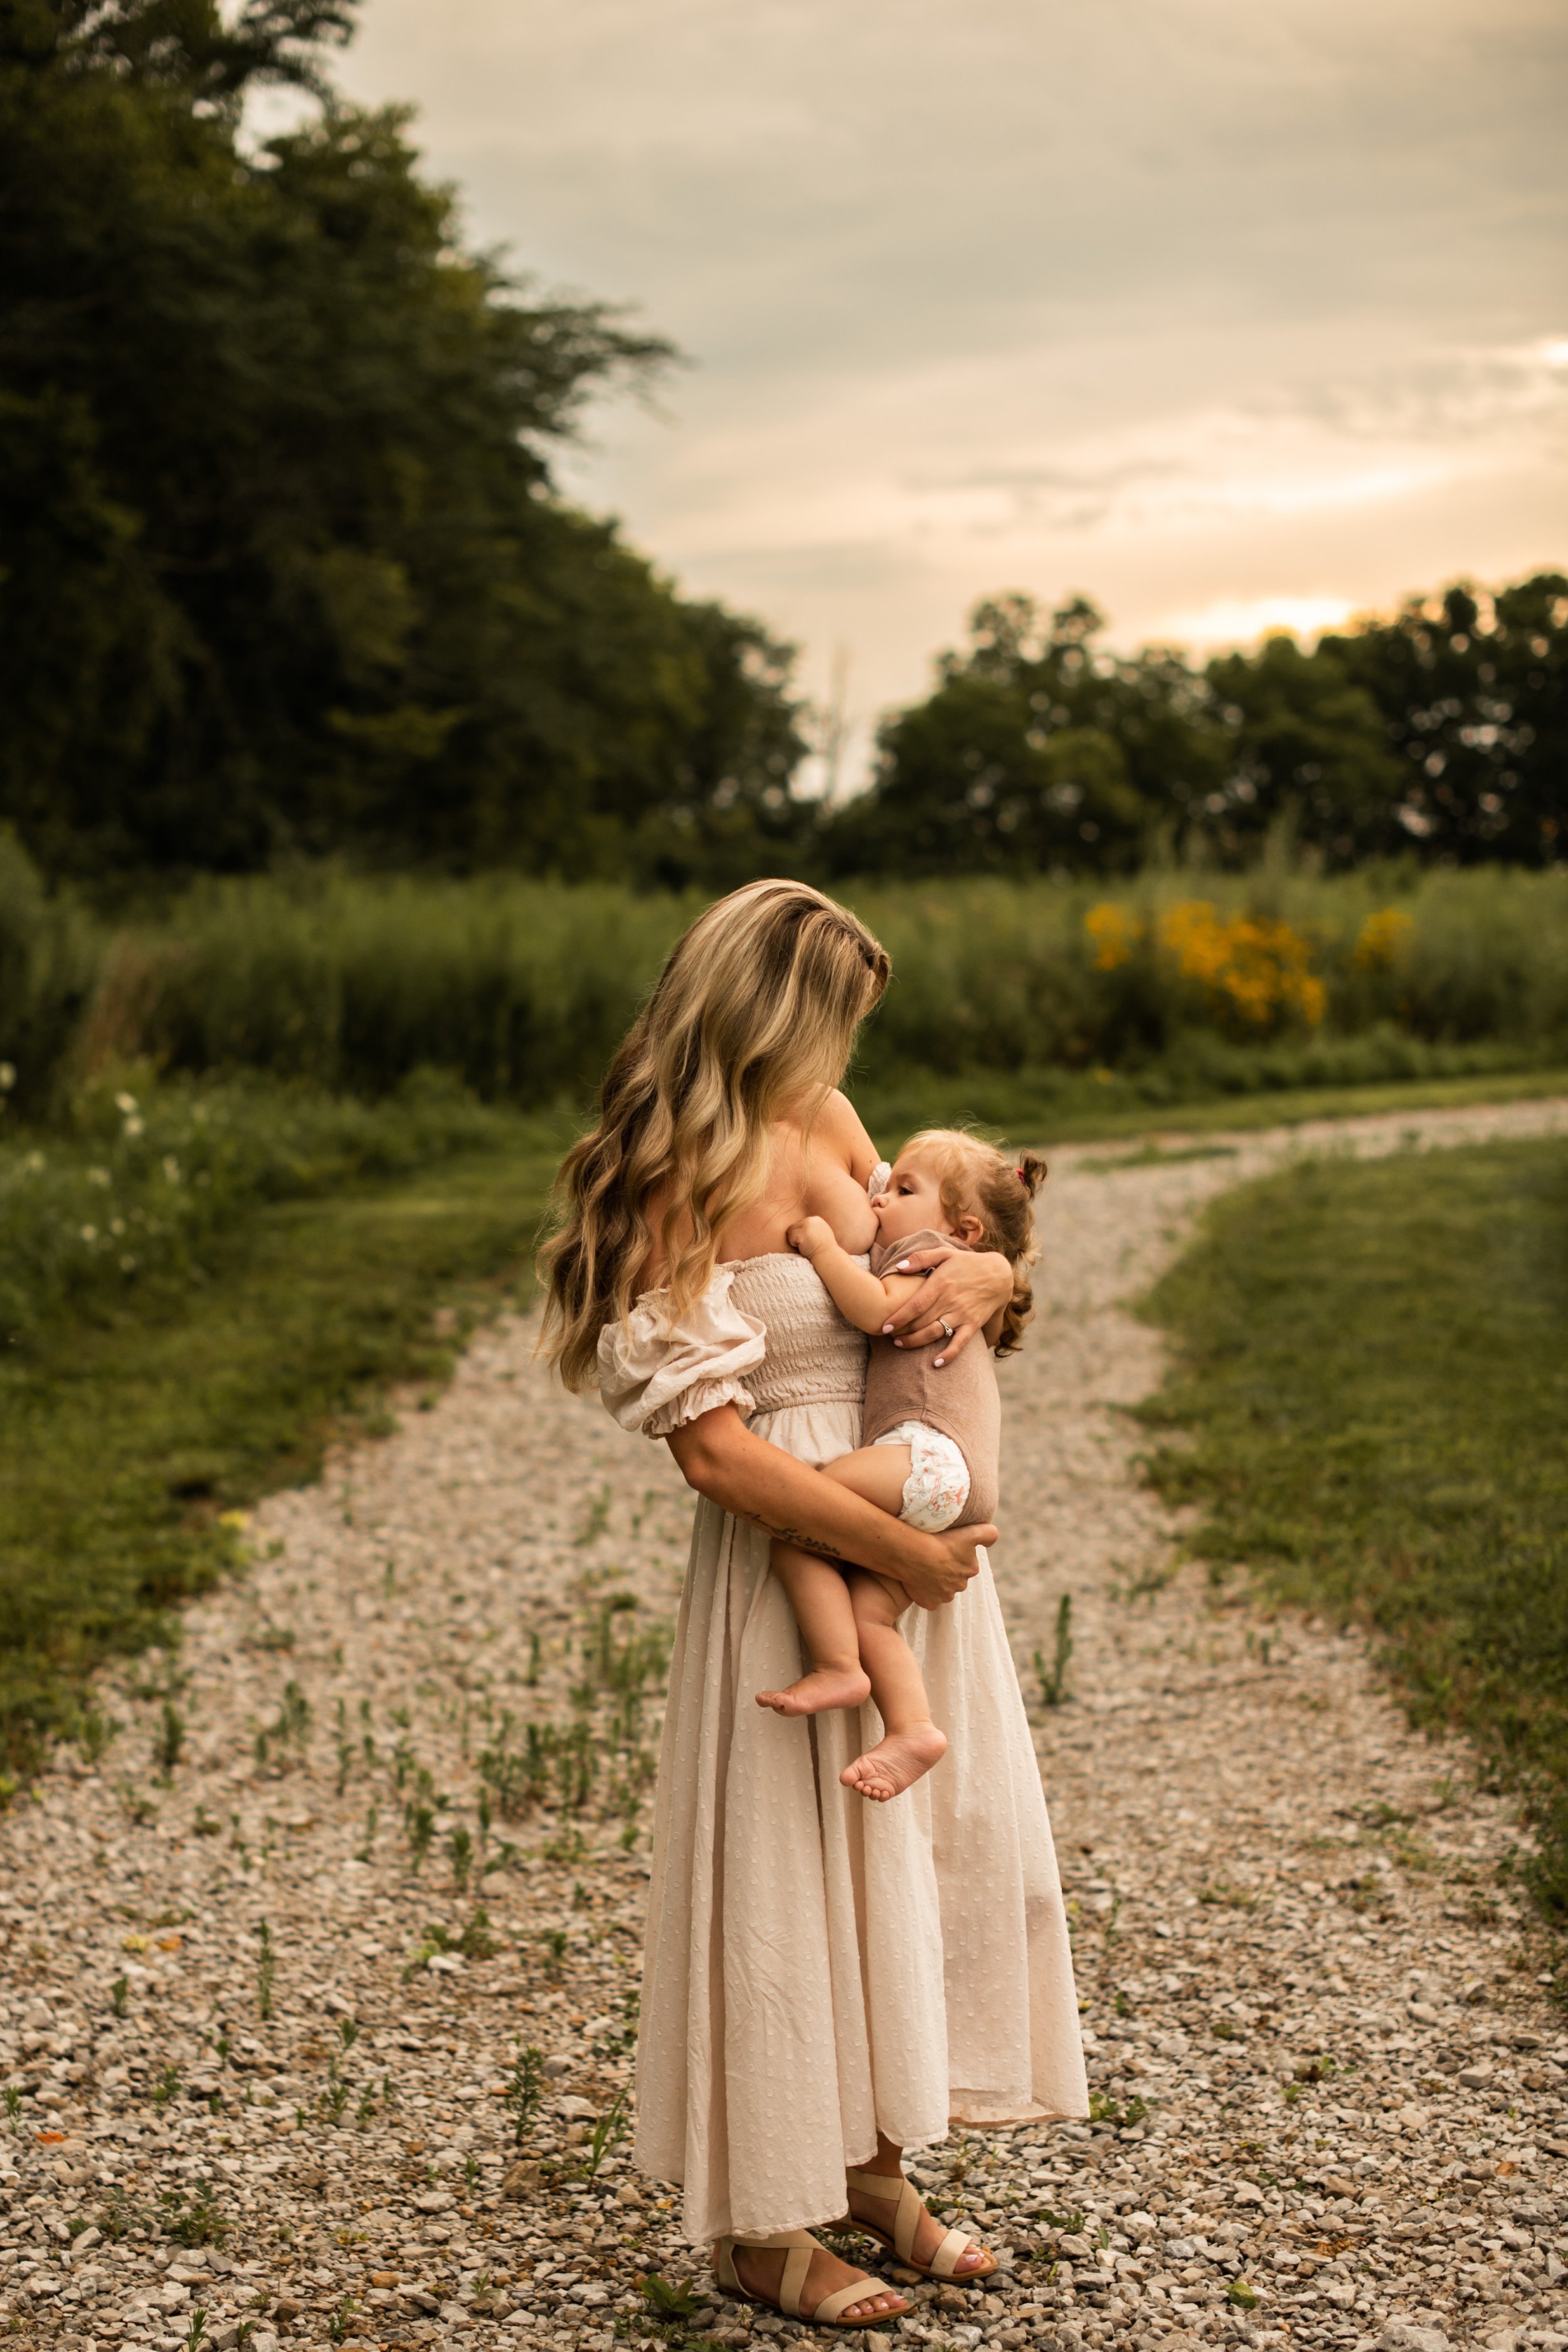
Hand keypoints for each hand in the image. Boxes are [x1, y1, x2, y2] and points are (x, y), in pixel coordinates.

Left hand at [787, 1215, 834, 1258]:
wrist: (828, 1256)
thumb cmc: (824, 1248)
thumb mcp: (821, 1232)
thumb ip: (813, 1227)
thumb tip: (801, 1227)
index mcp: (816, 1219)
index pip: (800, 1223)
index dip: (801, 1234)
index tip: (809, 1241)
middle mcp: (811, 1219)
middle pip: (794, 1226)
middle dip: (797, 1236)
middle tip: (807, 1244)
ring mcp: (807, 1225)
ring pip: (790, 1230)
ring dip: (794, 1240)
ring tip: (805, 1245)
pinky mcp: (802, 1233)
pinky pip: (790, 1237)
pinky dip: (794, 1244)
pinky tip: (803, 1247)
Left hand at [881, 1246, 1011, 1363]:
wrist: (998, 1274)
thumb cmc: (967, 1263)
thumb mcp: (945, 1253)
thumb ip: (920, 1258)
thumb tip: (898, 1267)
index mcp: (941, 1283)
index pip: (915, 1305)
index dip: (899, 1317)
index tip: (884, 1326)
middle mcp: (950, 1301)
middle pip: (921, 1322)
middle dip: (902, 1331)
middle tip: (888, 1336)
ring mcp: (962, 1314)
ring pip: (935, 1333)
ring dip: (916, 1342)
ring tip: (900, 1345)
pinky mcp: (973, 1324)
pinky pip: (960, 1343)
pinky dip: (949, 1354)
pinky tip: (936, 1363)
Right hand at [894, 1523, 995, 1609]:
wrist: (914, 1553)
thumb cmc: (941, 1540)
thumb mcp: (971, 1532)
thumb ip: (989, 1534)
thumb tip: (993, 1539)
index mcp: (971, 1569)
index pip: (966, 1564)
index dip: (956, 1556)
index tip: (945, 1549)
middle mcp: (960, 1585)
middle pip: (955, 1578)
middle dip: (947, 1571)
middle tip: (934, 1558)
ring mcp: (945, 1596)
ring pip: (942, 1589)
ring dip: (936, 1581)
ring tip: (924, 1568)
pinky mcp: (930, 1603)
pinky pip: (929, 1599)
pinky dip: (925, 1593)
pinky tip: (918, 1581)